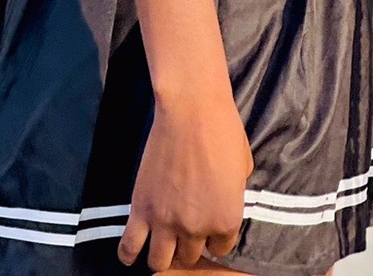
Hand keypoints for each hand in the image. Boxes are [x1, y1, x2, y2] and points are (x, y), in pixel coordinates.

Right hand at [118, 90, 252, 270]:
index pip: (221, 248)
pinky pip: (129, 249)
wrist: (192, 110)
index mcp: (226, 219)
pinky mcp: (141, 210)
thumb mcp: (244, 167)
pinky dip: (129, 254)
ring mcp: (166, 222)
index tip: (210, 224)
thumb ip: (234, 195)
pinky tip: (134, 249)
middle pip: (190, 256)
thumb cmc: (223, 131)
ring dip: (163, 253)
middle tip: (187, 226)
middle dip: (190, 243)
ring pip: (159, 262)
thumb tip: (222, 201)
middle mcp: (196, 228)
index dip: (217, 237)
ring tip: (163, 239)